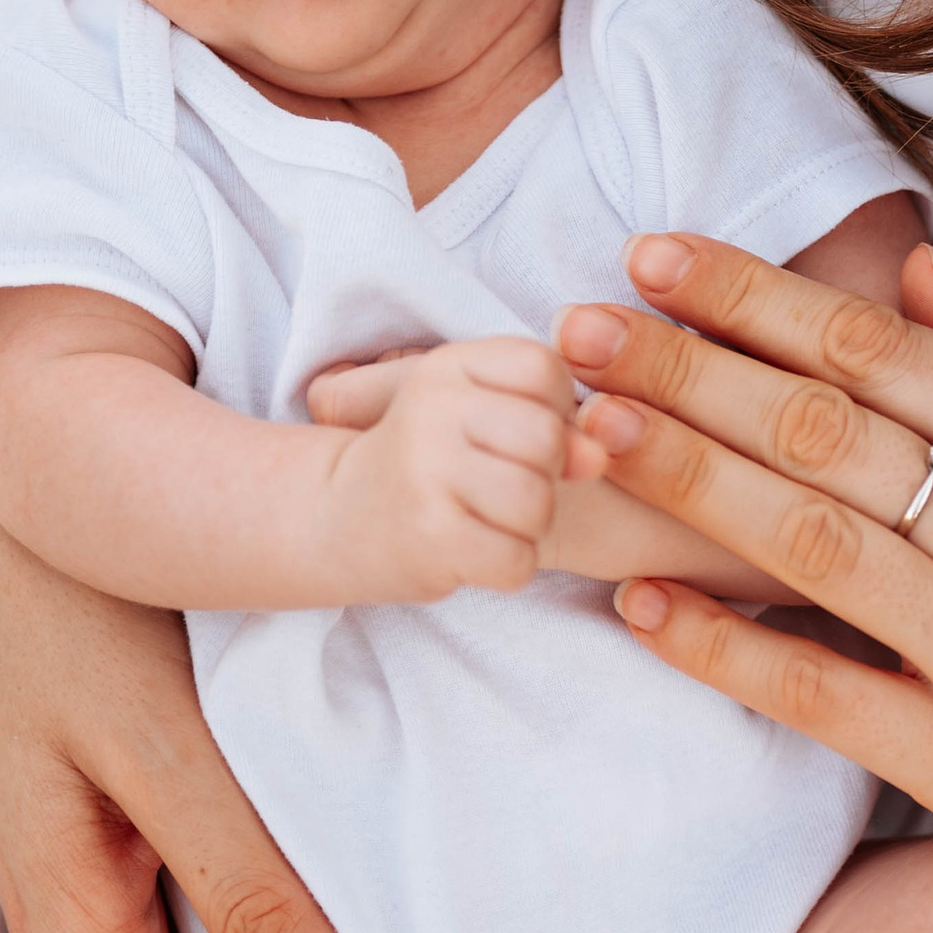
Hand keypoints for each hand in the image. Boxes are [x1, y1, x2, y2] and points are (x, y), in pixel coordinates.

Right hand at [318, 335, 597, 600]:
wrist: (335, 518)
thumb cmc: (432, 462)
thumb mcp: (485, 421)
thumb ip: (553, 424)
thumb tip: (597, 457)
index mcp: (447, 365)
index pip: (542, 367)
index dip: (554, 406)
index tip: (516, 432)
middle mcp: (431, 409)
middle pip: (548, 438)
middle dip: (545, 473)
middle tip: (504, 485)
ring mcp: (425, 473)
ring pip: (537, 503)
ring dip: (529, 525)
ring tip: (491, 519)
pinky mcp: (429, 537)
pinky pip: (517, 561)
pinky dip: (509, 567)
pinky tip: (477, 553)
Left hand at [554, 236, 932, 932]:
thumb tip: (909, 267)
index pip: (886, 358)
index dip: (757, 301)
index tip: (654, 254)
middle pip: (828, 437)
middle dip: (685, 372)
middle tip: (571, 326)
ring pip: (811, 546)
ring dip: (681, 482)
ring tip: (579, 429)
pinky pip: (823, 695)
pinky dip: (723, 645)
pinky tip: (636, 602)